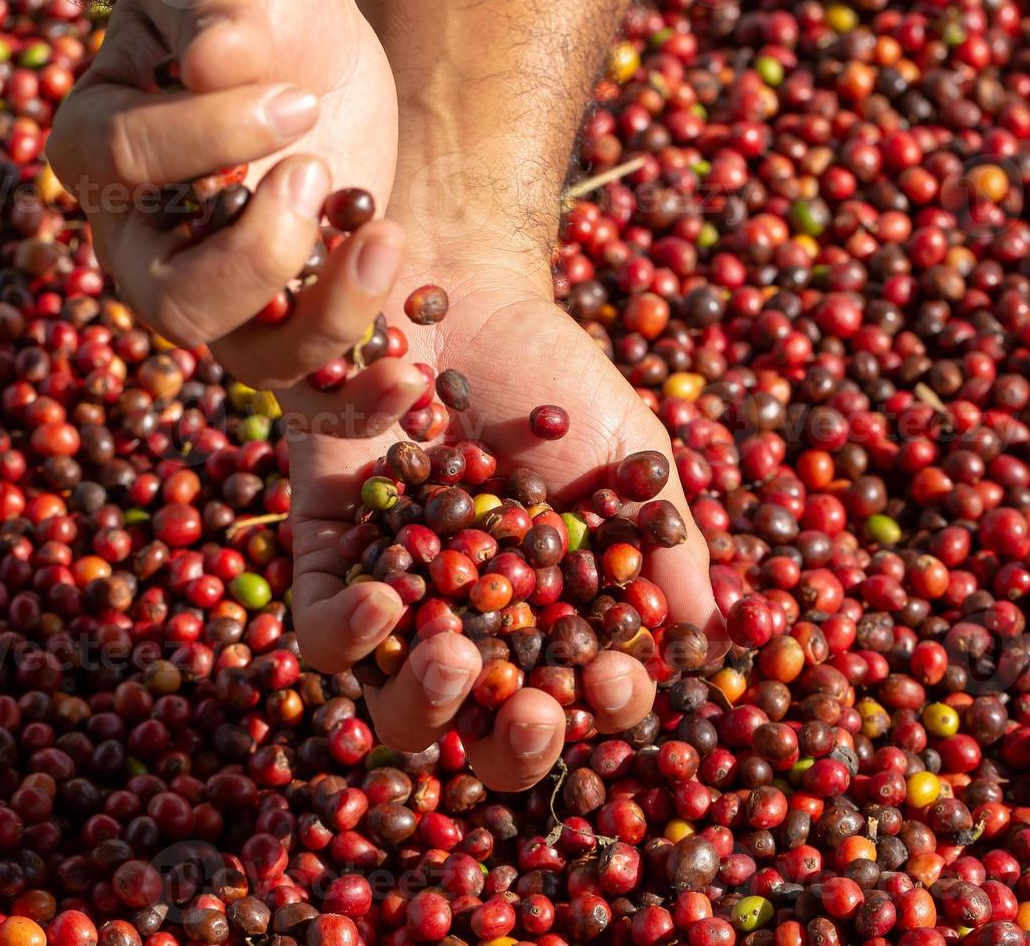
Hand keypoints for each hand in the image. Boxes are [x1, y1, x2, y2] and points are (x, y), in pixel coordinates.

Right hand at [47, 0, 402, 389]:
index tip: (296, 98)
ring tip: (386, 237)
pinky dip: (360, 398)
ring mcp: (223, 295)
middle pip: (173, 303)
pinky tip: (411, 375)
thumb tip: (215, 66)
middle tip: (318, 173)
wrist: (314, 46)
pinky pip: (314, 388)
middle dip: (255, 255)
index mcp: (100, 148)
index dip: (211, 136)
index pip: (128, 164)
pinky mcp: (294, 318)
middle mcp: (146, 244)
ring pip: (252, 358)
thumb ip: (215, 5)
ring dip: (327, 317)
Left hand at [279, 253, 725, 791]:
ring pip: (397, 702)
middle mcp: (477, 625)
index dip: (604, 705)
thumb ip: (665, 541)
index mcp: (554, 615)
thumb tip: (708, 638)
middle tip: (535, 711)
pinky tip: (384, 601)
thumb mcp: (628, 450)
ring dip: (427, 702)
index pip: (583, 695)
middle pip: (487, 730)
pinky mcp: (329, 555)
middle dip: (515, 742)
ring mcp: (401, 598)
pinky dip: (349, 632)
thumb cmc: (555, 375)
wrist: (459, 287)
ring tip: (457, 656)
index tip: (614, 678)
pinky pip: (322, 629)